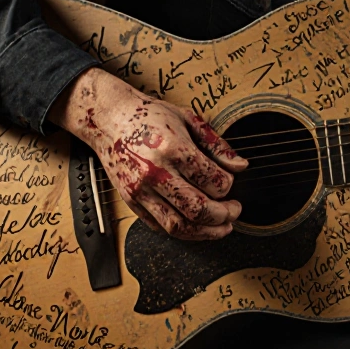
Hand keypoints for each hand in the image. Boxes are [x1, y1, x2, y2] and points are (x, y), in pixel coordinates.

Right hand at [48, 68, 247, 239]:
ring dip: (205, 232)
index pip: (213, 182)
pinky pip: (159, 226)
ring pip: (178, 226)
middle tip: (234, 212)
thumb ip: (217, 145)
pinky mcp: (131, 201)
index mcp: (173, 149)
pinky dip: (182, 231)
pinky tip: (195, 224)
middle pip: (198, 209)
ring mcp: (140, 190)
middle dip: (224, 216)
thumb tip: (240, 166)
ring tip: (220, 228)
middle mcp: (155, 173)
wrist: (108, 117)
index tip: (231, 185)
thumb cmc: (148, 116)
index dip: (230, 187)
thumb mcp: (188, 119)